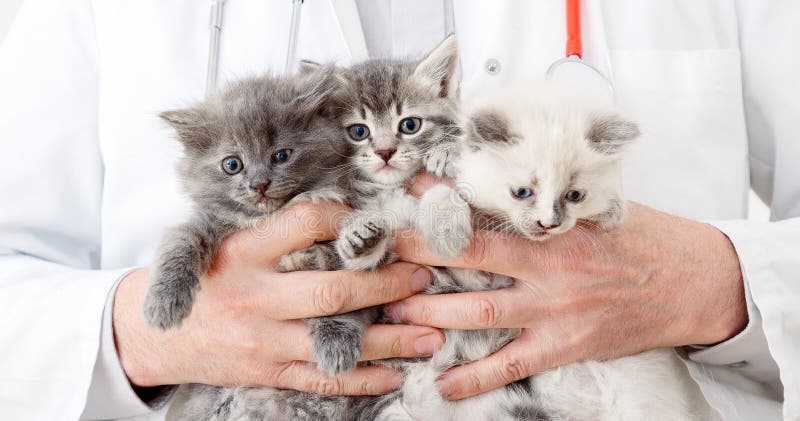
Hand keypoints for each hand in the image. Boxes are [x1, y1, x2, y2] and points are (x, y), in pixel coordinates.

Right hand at [113, 201, 443, 395]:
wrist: (151, 335)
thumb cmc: (200, 278)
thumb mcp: (222, 240)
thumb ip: (276, 230)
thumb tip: (344, 215)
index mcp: (244, 252)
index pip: (304, 223)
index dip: (347, 218)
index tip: (378, 221)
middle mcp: (255, 297)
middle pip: (332, 291)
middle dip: (385, 286)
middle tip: (422, 278)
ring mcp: (263, 342)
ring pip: (336, 343)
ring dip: (391, 340)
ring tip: (432, 335)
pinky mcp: (267, 373)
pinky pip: (321, 380)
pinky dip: (361, 379)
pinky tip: (395, 374)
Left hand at [390, 194, 746, 399]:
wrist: (692, 282)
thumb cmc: (641, 238)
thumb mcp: (594, 207)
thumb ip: (547, 205)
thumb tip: (501, 189)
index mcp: (553, 227)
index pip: (485, 210)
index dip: (442, 203)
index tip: (406, 194)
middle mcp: (547, 266)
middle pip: (469, 258)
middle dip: (420, 255)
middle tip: (379, 256)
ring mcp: (554, 309)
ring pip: (480, 311)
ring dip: (432, 312)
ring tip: (392, 312)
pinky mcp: (565, 345)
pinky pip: (512, 364)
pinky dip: (476, 377)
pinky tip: (443, 385)